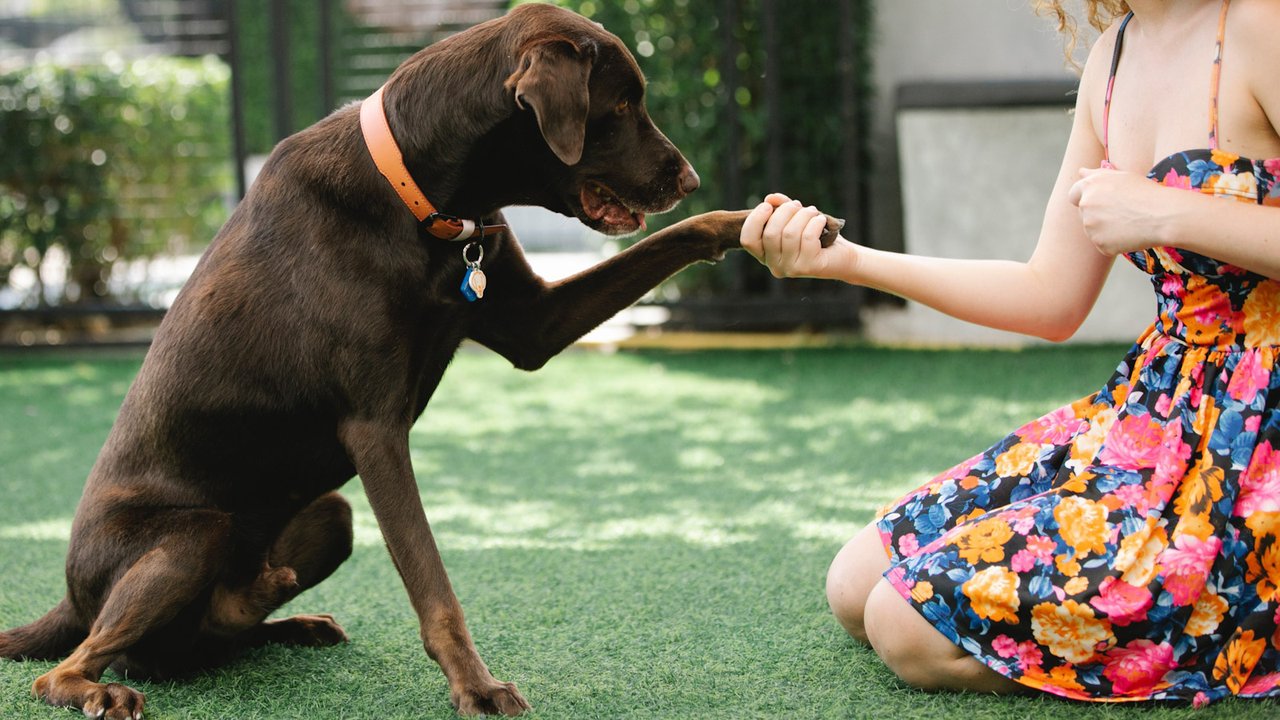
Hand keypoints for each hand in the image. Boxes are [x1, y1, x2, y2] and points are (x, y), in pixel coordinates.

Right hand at [739, 193, 853, 279]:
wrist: (844, 256)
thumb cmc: (816, 235)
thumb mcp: (795, 218)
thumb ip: (780, 208)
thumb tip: (770, 198)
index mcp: (765, 255)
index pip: (748, 239)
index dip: (755, 219)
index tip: (768, 205)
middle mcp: (774, 266)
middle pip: (771, 233)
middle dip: (786, 212)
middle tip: (798, 206)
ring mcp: (790, 269)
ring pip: (790, 234)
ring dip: (803, 215)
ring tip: (812, 212)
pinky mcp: (808, 268)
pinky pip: (807, 237)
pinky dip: (815, 222)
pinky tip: (821, 220)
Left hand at [1068, 167, 1168, 255]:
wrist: (1163, 215)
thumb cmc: (1145, 192)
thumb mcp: (1121, 176)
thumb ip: (1096, 174)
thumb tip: (1080, 172)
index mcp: (1089, 186)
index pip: (1073, 195)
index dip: (1085, 198)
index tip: (1099, 202)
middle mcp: (1085, 205)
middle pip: (1084, 214)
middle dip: (1098, 214)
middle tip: (1122, 212)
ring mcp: (1091, 226)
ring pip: (1093, 230)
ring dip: (1105, 229)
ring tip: (1129, 222)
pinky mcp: (1100, 244)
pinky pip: (1103, 244)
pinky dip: (1114, 242)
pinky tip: (1130, 234)